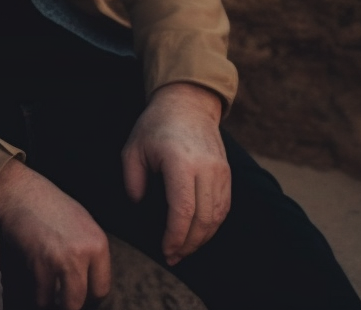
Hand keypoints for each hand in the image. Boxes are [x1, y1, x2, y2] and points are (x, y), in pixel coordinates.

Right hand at [0, 158, 110, 308]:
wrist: (18, 190)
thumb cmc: (46, 203)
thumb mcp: (79, 222)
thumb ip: (88, 250)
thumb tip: (89, 279)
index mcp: (98, 242)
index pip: (103, 287)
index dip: (90, 298)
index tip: (80, 298)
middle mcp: (85, 252)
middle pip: (86, 299)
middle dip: (73, 303)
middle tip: (63, 300)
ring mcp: (63, 259)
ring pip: (67, 303)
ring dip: (55, 302)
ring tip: (49, 296)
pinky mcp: (41, 263)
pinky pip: (43, 296)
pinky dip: (38, 297)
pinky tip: (35, 288)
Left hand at [121, 82, 229, 265]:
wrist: (187, 103)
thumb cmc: (155, 126)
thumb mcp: (133, 148)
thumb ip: (132, 180)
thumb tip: (139, 206)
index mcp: (180, 162)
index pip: (183, 210)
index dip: (175, 236)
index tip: (165, 251)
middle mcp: (206, 168)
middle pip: (203, 219)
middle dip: (188, 244)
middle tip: (173, 257)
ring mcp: (221, 171)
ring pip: (217, 216)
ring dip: (201, 238)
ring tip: (184, 250)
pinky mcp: (227, 173)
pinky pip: (224, 207)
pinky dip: (212, 225)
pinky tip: (198, 233)